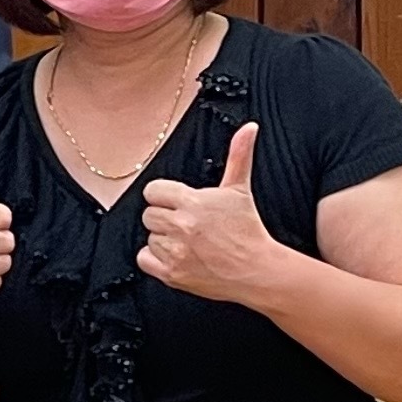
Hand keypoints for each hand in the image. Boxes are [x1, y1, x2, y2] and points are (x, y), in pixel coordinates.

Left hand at [139, 123, 275, 299]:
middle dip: (165, 218)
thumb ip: (238, 156)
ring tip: (188, 242)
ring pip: (149, 237)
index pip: (153, 191)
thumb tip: (249, 127)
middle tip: (186, 224)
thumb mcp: (240, 190)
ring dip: (164, 239)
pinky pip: (144, 259)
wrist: (257, 271)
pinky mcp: (172, 274)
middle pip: (149, 215)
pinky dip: (155, 259)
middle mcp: (181, 225)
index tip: (177, 203)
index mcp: (193, 202)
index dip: (164, 197)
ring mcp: (175, 251)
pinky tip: (176, 256)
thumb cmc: (249, 229)